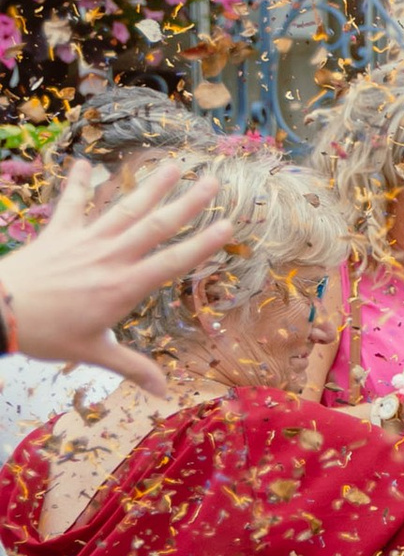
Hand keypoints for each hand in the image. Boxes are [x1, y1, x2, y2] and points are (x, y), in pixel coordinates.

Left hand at [0, 158, 222, 390]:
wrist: (2, 311)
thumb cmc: (48, 335)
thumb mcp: (93, 354)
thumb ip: (132, 368)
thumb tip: (164, 394)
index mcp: (124, 287)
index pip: (173, 262)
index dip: (203, 244)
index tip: (229, 224)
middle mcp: (111, 257)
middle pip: (156, 226)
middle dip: (187, 203)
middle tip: (213, 180)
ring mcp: (86, 241)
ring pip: (124, 209)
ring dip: (150, 186)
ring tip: (173, 164)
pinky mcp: (59, 233)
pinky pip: (73, 204)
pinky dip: (80, 183)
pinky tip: (87, 162)